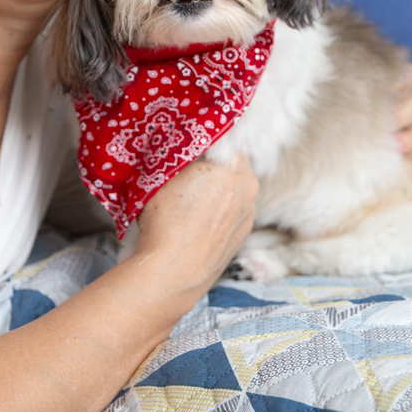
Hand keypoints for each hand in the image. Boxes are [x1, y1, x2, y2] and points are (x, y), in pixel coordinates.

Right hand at [133, 154, 257, 295]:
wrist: (174, 272)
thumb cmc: (165, 222)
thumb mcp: (162, 175)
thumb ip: (178, 154)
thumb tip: (179, 144)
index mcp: (231, 165)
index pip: (221, 139)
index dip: (201, 140)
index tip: (187, 144)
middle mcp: (248, 185)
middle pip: (230, 163)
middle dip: (211, 164)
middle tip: (185, 171)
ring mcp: (249, 211)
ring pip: (234, 187)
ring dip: (217, 187)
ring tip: (189, 199)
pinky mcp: (245, 232)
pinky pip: (234, 210)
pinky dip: (220, 209)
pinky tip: (198, 219)